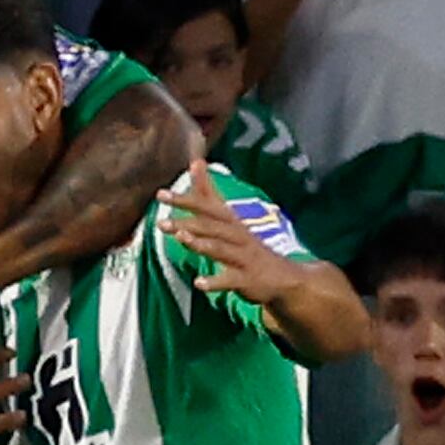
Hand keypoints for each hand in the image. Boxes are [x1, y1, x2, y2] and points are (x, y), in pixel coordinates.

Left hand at [159, 161, 299, 303]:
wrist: (284, 277)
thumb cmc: (247, 246)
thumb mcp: (228, 219)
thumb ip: (208, 194)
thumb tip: (195, 161)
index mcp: (230, 221)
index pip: (206, 206)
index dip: (185, 200)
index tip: (160, 194)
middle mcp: (237, 236)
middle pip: (212, 226)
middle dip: (187, 223)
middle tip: (161, 223)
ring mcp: (244, 257)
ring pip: (221, 249)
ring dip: (201, 244)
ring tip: (181, 239)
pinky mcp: (247, 279)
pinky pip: (230, 280)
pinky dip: (215, 282)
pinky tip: (198, 283)